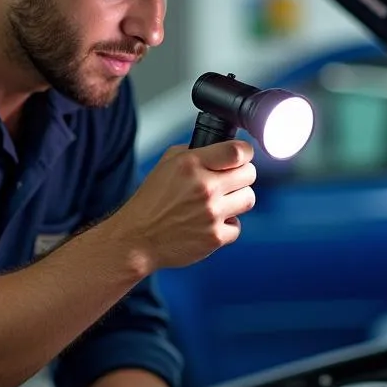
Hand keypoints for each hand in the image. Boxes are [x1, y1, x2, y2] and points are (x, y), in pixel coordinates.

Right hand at [116, 139, 256, 271]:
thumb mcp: (166, 165)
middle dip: (242, 176)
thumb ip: (194, 153)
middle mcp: (204, 187)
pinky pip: (237, 226)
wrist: (137, 238)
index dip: (245, 153)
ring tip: (222, 202)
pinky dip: (227, 225)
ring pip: (248, 199)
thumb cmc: (150, 201)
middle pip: (249, 174)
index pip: (237, 151)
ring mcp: (212, 213)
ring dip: (238, 199)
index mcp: (191, 165)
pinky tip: (211, 223)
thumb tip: (220, 149)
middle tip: (230, 182)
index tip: (243, 158)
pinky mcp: (215, 237)